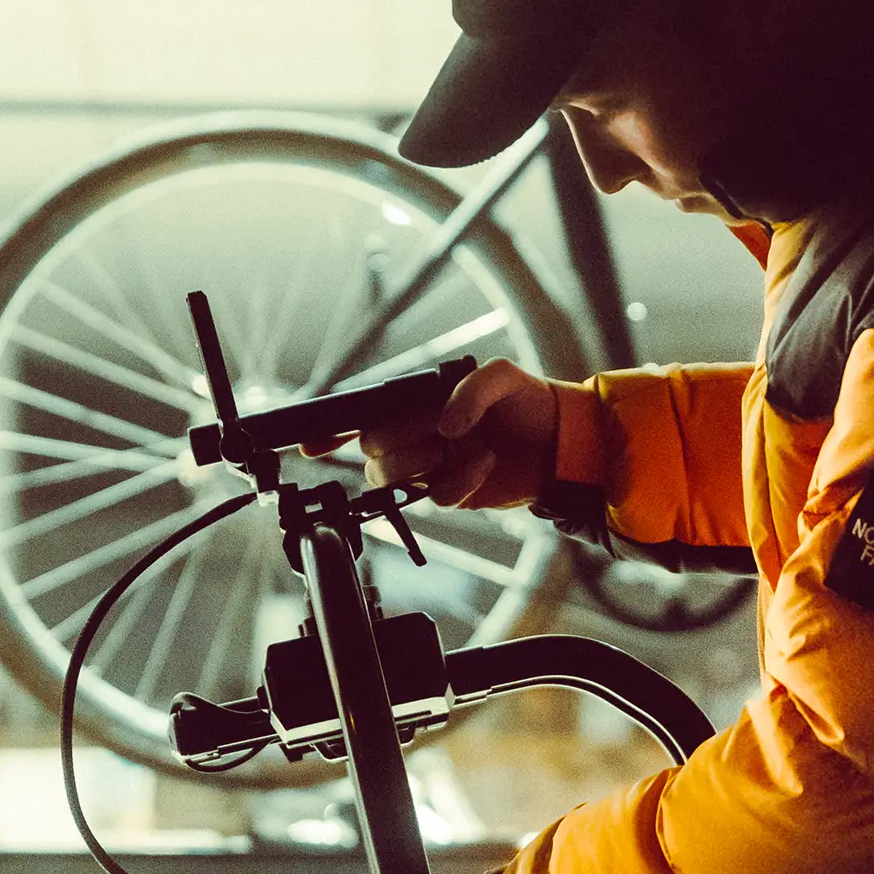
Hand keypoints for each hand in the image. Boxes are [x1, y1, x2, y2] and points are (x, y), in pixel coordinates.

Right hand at [307, 360, 558, 508]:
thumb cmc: (529, 401)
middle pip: (370, 449)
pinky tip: (484, 462)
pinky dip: (459, 481)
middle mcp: (417, 433)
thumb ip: (470, 391)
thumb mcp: (502, 376)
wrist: (562, 444)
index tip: (310, 443)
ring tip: (453, 448)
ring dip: (418, 463)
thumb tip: (444, 426)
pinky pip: (436, 497)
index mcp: (417, 402)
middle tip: (433, 430)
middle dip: (396, 439)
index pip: (362, 414)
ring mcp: (432, 466)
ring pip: (391, 478)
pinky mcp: (452, 492)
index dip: (331, 429)